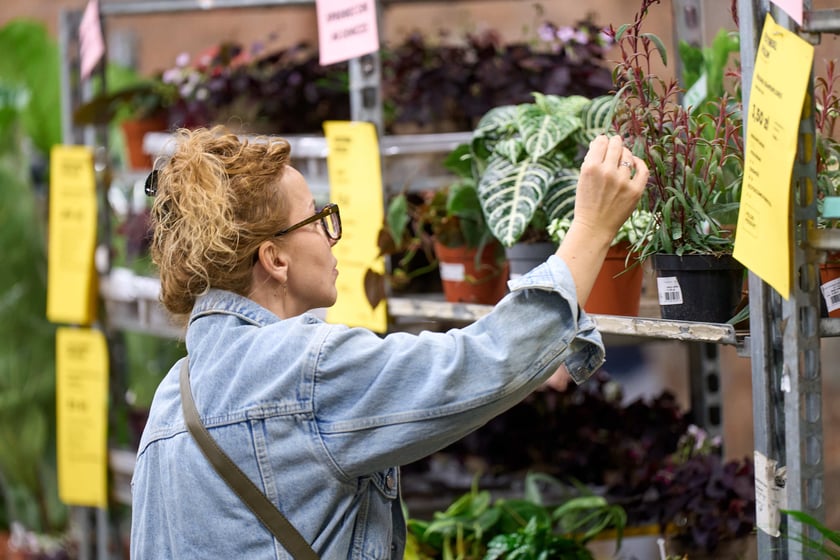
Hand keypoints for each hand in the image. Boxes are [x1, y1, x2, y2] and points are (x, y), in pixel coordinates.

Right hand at [554, 135, 648, 306]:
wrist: (594, 227)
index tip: (604, 142)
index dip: (603, 140)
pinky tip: (635, 163)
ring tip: (621, 158)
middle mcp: (607, 172)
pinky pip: (642, 169)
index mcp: (590, 168)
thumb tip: (601, 141)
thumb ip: (591, 160)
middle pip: (616, 145)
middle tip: (615, 143)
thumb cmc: (586, 203)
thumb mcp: (582, 179)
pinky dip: (640, 163)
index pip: (601, 142)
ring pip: (628, 155)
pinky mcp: (635, 191)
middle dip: (615, 142)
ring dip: (625, 154)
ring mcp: (622, 181)